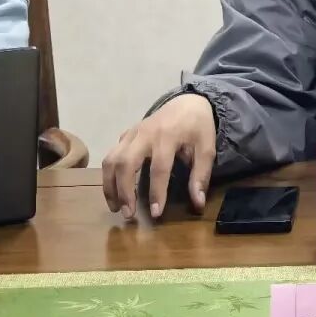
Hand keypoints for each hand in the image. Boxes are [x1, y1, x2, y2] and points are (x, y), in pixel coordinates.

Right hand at [102, 94, 215, 220]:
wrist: (188, 102)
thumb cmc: (198, 127)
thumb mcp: (207, 148)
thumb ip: (201, 175)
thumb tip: (198, 204)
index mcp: (168, 136)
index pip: (159, 168)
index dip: (156, 192)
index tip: (156, 214)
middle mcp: (145, 134)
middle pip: (126, 163)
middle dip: (124, 191)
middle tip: (128, 214)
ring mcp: (132, 133)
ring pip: (111, 160)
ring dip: (110, 185)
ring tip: (116, 207)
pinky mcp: (125, 135)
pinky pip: (110, 155)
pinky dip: (108, 175)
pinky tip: (115, 190)